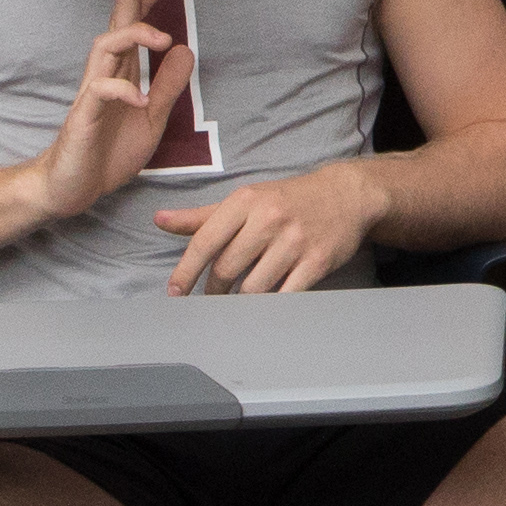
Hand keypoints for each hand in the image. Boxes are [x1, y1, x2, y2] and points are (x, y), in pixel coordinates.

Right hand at [31, 0, 196, 210]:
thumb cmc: (108, 153)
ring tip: (162, 37)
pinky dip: (124, 90)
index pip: (131, 32)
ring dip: (132, 36)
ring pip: (103, 48)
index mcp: (121, 76)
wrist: (73, 187)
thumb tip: (185, 50)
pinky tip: (142, 99)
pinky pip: (100, 91)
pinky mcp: (83, 116)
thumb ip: (168, 87)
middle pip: (114, 27)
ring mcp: (91, 95)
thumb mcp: (152, 119)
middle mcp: (104, 77)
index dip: (143, 5)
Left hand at [153, 160, 387, 295]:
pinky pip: (285, 296)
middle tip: (211, 299)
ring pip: (253, 288)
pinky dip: (269, 307)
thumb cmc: (287, 200)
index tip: (174, 293)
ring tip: (235, 304)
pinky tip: (263, 309)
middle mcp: (269, 219)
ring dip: (239, 303)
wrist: (345, 196)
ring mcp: (294, 242)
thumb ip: (201, 216)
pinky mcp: (316, 262)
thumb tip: (159, 220)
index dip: (185, 271)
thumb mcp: (245, 200)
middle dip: (213, 290)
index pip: (205, 241)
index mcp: (245, 201)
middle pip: (227, 269)